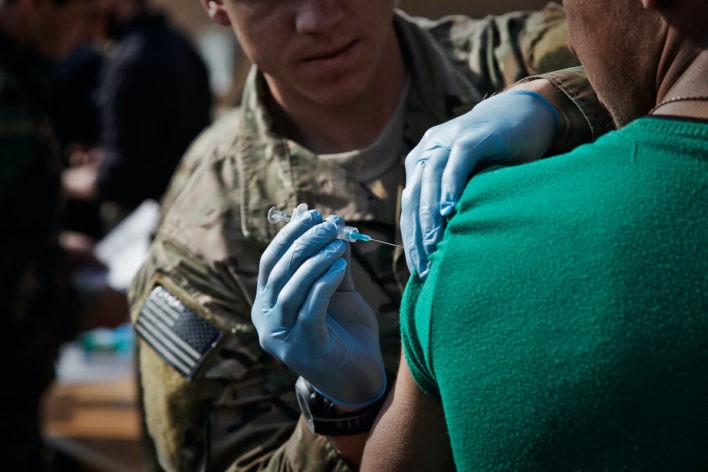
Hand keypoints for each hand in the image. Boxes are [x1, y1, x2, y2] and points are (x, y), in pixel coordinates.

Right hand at [252, 209, 385, 406]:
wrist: (359, 379)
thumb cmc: (346, 334)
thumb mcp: (338, 291)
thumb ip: (331, 263)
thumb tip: (331, 226)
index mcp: (268, 303)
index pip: (271, 260)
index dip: (289, 234)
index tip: (312, 213)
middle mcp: (265, 319)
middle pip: (279, 269)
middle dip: (305, 241)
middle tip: (330, 223)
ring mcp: (280, 336)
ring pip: (291, 287)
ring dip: (315, 258)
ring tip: (337, 240)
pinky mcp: (301, 347)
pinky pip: (310, 307)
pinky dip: (324, 283)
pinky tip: (339, 266)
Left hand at [400, 89, 559, 277]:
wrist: (526, 112)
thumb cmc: (499, 156)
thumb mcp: (470, 181)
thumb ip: (454, 203)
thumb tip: (445, 248)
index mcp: (423, 162)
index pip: (411, 206)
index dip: (412, 237)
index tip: (418, 269)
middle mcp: (429, 149)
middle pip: (415, 196)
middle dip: (418, 234)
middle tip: (425, 266)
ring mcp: (449, 139)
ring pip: (431, 180)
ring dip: (431, 215)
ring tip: (433, 246)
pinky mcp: (472, 135)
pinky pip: (457, 162)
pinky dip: (451, 185)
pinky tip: (449, 209)